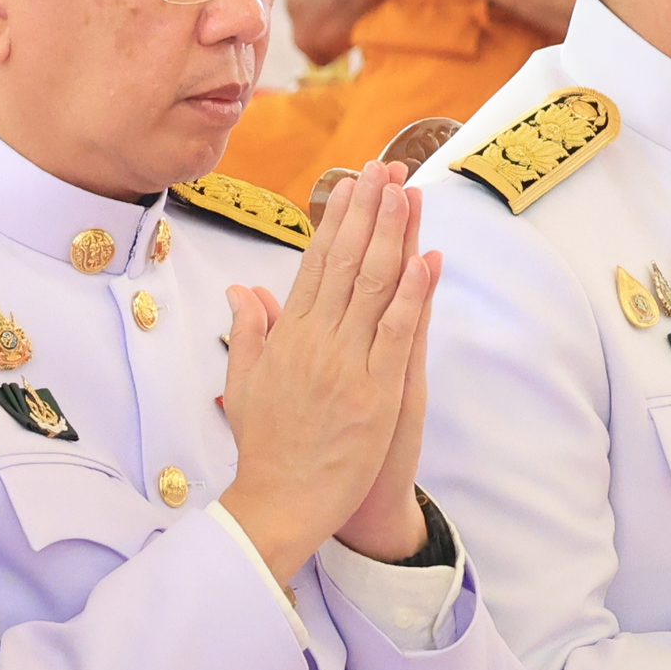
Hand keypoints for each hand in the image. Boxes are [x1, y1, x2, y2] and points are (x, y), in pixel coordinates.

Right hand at [217, 163, 436, 582]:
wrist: (280, 503)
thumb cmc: (266, 448)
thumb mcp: (245, 383)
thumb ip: (249, 331)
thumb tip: (243, 289)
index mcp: (287, 336)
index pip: (316, 263)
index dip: (337, 219)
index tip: (352, 184)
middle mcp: (315, 341)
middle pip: (347, 261)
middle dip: (368, 210)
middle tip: (384, 167)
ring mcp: (346, 364)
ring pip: (374, 286)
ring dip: (393, 234)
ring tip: (407, 192)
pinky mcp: (375, 392)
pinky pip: (397, 333)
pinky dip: (414, 293)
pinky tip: (427, 257)